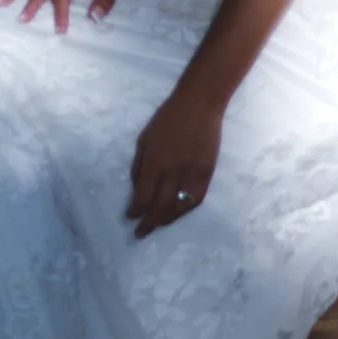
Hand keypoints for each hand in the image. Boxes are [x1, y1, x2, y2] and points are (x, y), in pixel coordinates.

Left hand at [127, 87, 222, 237]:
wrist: (200, 105)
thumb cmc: (167, 118)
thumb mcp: (145, 138)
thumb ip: (139, 165)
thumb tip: (137, 189)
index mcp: (156, 159)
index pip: (144, 194)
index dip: (135, 209)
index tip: (129, 216)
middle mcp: (174, 170)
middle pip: (161, 206)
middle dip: (149, 223)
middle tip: (140, 233)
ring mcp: (193, 172)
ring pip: (180, 207)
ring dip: (167, 220)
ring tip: (158, 225)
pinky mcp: (208, 173)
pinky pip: (196, 199)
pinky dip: (185, 210)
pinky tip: (177, 213)